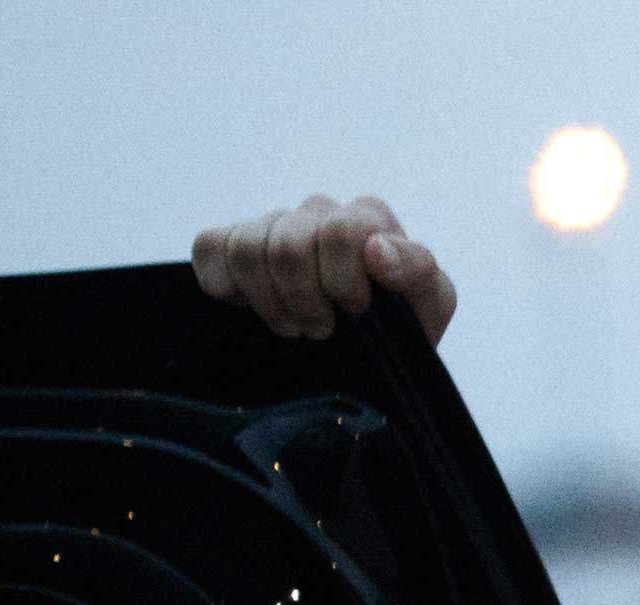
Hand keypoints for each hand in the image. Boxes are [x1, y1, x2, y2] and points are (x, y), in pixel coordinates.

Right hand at [191, 196, 457, 344]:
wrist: (365, 358)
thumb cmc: (402, 327)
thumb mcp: (429, 306)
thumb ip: (417, 271)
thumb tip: (377, 248)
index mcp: (368, 218)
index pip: (340, 231)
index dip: (342, 282)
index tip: (357, 312)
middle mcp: (318, 211)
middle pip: (288, 245)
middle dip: (306, 301)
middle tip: (323, 329)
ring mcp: (272, 223)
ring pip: (248, 249)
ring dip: (271, 302)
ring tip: (295, 325)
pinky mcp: (229, 241)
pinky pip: (211, 247)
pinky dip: (226, 285)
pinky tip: (252, 307)